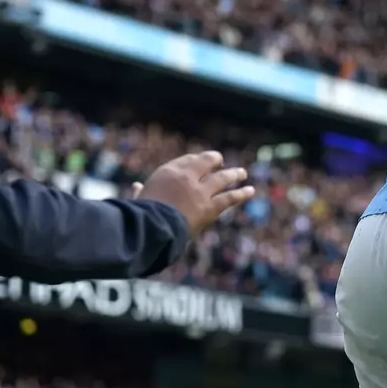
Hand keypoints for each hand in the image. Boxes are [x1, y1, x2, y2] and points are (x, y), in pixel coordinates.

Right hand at [135, 151, 254, 234]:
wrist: (151, 227)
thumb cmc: (139, 215)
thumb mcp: (137, 199)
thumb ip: (139, 192)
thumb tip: (135, 186)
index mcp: (168, 172)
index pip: (187, 160)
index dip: (196, 161)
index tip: (201, 162)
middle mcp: (187, 177)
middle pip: (206, 163)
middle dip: (214, 161)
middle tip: (220, 162)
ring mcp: (200, 192)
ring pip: (222, 179)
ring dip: (233, 175)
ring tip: (242, 173)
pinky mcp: (210, 207)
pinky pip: (229, 198)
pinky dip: (241, 194)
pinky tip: (251, 191)